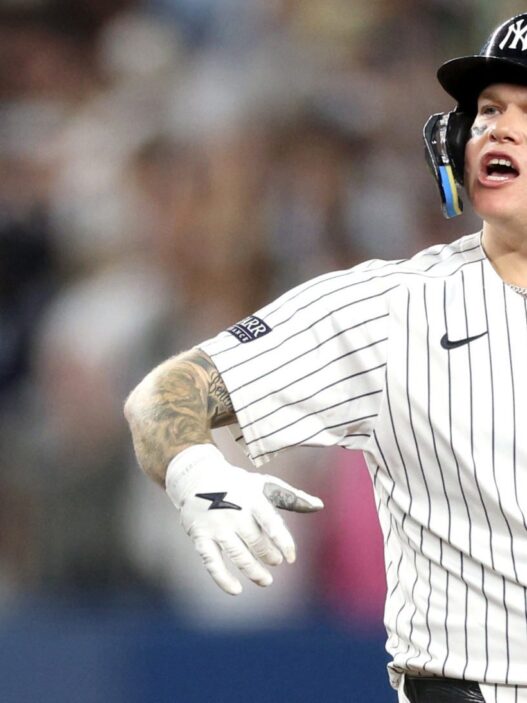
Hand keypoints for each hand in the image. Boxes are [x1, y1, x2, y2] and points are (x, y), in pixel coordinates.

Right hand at [165, 443, 323, 594]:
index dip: (283, 543)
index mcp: (252, 498)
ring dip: (253, 571)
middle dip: (269, 556)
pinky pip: (212, 562)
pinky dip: (223, 578)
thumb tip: (319, 506)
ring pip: (238, 555)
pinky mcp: (200, 536)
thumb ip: (291, 498)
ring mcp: (216, 525)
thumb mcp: (264, 484)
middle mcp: (234, 512)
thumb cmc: (238, 484)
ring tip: (265, 580)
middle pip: (256, 542)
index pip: (271, 524)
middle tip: (275, 562)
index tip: (290, 558)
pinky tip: (236, 590)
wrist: (197, 476)